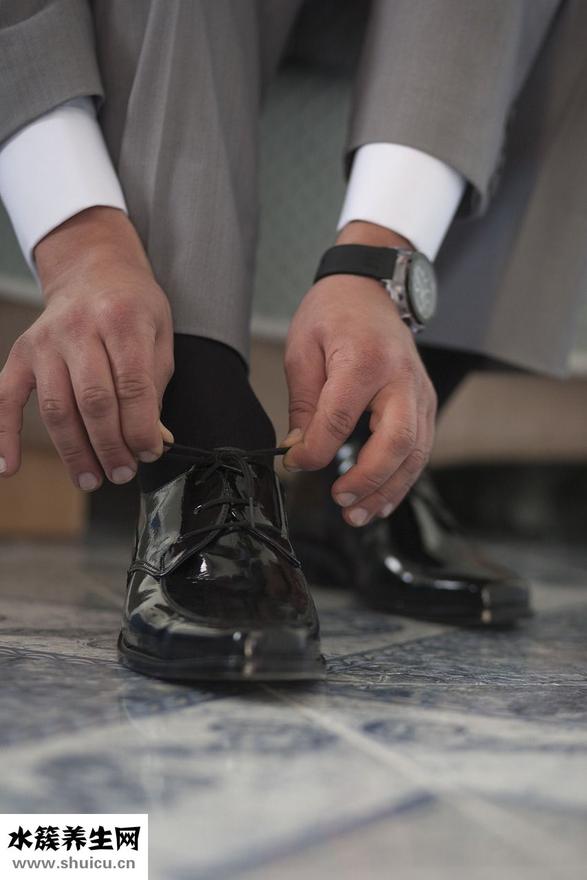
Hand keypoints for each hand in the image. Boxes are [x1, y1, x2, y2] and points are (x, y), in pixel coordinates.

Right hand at [0, 207, 174, 489]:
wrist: (93, 269)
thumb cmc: (132, 307)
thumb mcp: (158, 337)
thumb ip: (154, 388)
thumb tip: (152, 440)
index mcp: (122, 320)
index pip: (132, 385)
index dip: (141, 428)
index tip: (150, 453)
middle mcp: (79, 328)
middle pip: (93, 401)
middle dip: (111, 446)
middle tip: (123, 473)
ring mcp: (44, 341)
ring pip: (56, 408)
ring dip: (74, 452)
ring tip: (92, 479)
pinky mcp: (21, 354)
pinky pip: (6, 398)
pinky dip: (4, 435)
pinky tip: (9, 467)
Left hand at [282, 222, 436, 525]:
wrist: (371, 287)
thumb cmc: (335, 312)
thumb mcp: (304, 351)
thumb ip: (305, 406)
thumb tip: (300, 452)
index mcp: (365, 360)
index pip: (341, 418)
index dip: (317, 450)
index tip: (296, 463)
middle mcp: (401, 378)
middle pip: (397, 441)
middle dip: (369, 480)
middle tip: (340, 502)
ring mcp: (421, 392)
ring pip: (416, 453)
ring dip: (389, 490)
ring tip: (359, 515)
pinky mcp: (426, 403)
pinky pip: (420, 449)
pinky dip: (402, 479)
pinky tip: (380, 500)